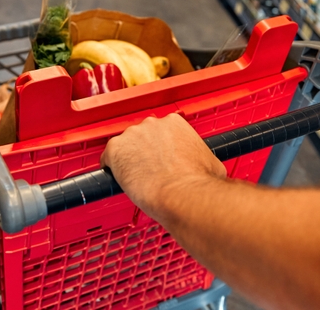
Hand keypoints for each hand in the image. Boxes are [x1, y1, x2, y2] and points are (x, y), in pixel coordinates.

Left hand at [101, 113, 226, 222]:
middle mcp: (152, 124)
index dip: (161, 148)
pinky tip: (119, 178)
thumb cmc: (197, 183)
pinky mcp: (115, 149)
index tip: (162, 159)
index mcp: (175, 123)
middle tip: (151, 170)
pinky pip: (108, 158)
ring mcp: (132, 135)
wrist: (182, 195)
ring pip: (126, 147)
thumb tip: (208, 166)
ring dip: (129, 160)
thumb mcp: (211, 163)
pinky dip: (112, 168)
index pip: (161, 131)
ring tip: (138, 179)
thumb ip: (202, 157)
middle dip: (145, 152)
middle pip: (143, 136)